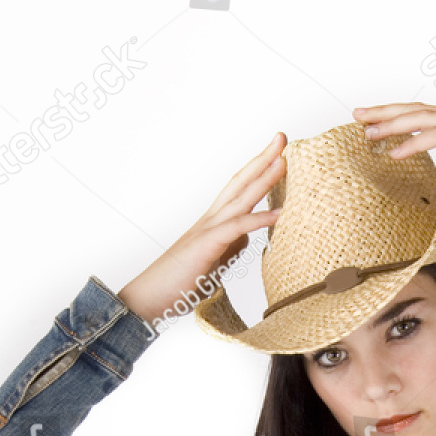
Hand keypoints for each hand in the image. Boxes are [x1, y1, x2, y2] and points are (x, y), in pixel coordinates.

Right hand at [118, 133, 285, 324]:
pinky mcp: (207, 244)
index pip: (239, 190)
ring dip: (263, 177)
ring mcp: (208, 229)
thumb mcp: (214, 263)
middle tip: (282, 138)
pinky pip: (237, 227)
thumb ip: (230, 247)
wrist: (150, 297)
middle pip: (240, 182)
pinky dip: (259, 219)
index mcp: (213, 223)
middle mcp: (211, 220)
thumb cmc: (178, 283)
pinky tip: (279, 213)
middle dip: (263, 159)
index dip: (258, 171)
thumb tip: (246, 237)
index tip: (277, 156)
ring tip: (284, 160)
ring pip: (240, 197)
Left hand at [352, 103, 435, 204]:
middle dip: (385, 112)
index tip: (371, 123)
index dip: (396, 117)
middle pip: (416, 110)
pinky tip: (394, 152)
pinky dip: (413, 142)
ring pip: (422, 118)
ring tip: (368, 132)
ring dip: (393, 124)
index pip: (422, 117)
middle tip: (357, 115)